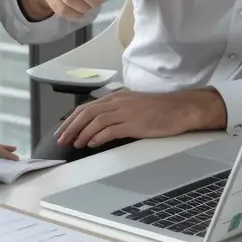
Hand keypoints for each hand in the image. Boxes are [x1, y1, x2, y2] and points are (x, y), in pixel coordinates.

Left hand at [55, 88, 226, 149]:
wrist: (180, 109)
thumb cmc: (159, 110)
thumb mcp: (133, 105)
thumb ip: (117, 112)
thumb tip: (98, 126)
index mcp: (117, 97)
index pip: (87, 107)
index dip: (72, 119)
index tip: (62, 130)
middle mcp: (119, 102)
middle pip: (87, 113)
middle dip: (71, 127)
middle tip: (61, 139)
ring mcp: (126, 112)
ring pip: (96, 120)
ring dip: (82, 133)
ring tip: (75, 144)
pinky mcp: (135, 123)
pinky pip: (111, 130)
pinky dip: (98, 137)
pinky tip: (91, 144)